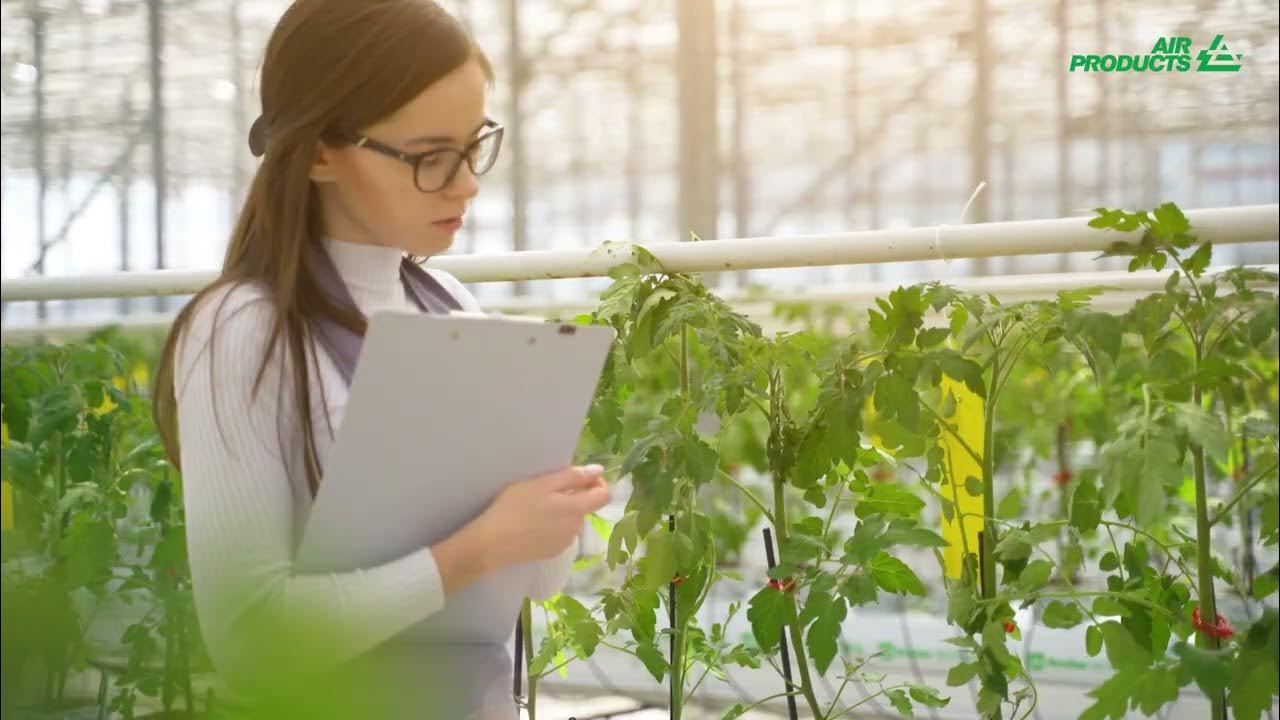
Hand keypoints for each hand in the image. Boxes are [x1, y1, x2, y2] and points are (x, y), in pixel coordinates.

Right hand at [471, 464, 610, 568]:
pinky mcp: (552, 553)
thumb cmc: (515, 507)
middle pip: (584, 508)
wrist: (493, 543)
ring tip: (535, 508)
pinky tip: (532, 525)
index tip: (580, 478)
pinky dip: (552, 526)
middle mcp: (576, 528)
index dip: (597, 483)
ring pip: (571, 521)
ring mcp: (564, 543)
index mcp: (576, 509)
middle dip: (572, 497)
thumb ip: (572, 477)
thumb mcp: (541, 484)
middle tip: (544, 491)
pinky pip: (560, 534)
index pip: (604, 496)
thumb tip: (598, 471)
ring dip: (561, 512)